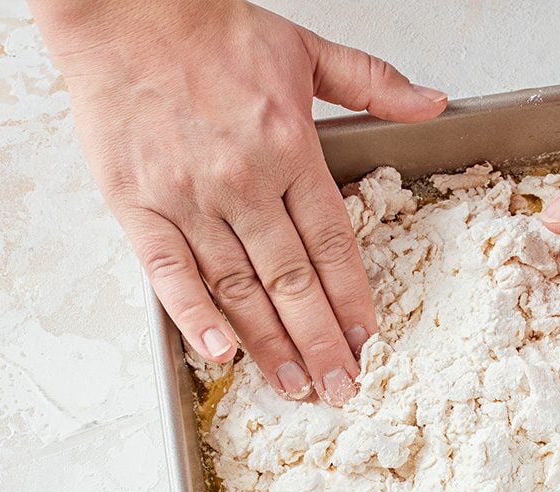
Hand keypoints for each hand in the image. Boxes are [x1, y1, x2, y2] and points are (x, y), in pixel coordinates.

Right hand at [31, 0, 446, 404]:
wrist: (125, 10)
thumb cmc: (211, 31)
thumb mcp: (307, 49)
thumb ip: (374, 84)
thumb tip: (434, 104)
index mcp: (290, 148)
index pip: (332, 243)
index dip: (352, 298)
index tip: (369, 339)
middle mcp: (243, 181)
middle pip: (292, 280)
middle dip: (321, 341)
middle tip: (341, 387)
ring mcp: (188, 197)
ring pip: (238, 287)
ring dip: (270, 343)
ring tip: (295, 385)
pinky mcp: (138, 204)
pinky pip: (169, 272)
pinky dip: (194, 315)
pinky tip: (219, 353)